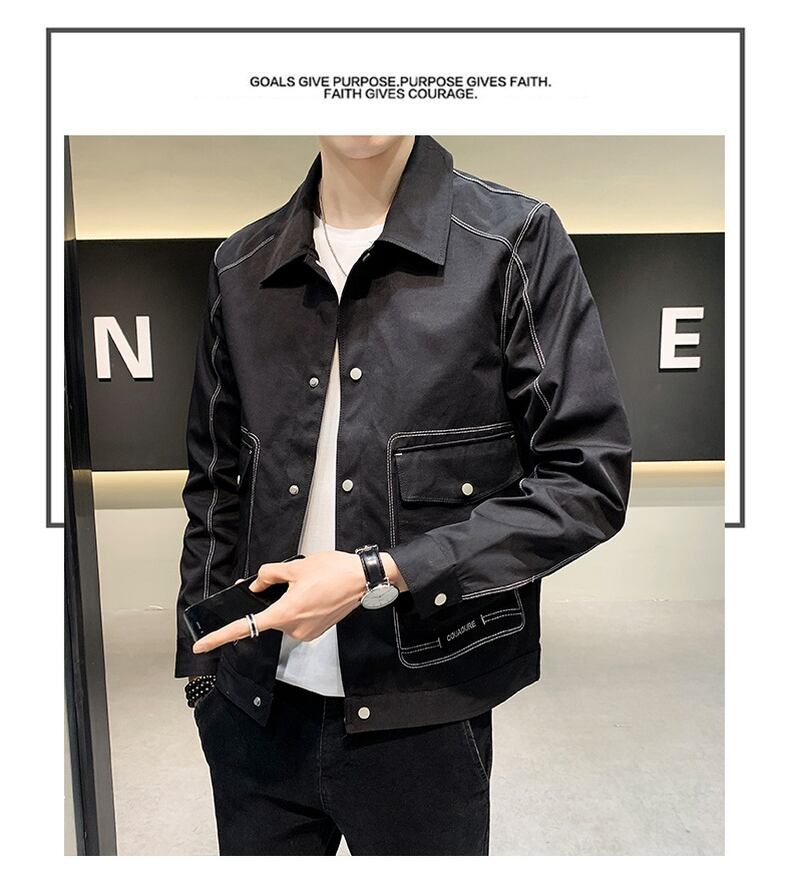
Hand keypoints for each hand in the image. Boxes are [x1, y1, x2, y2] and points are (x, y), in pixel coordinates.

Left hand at [191, 550, 405, 654]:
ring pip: (284, 616)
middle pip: (269, 615)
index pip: (245, 627)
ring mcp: (307, 632)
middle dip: (272, 600)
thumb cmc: (334, 571)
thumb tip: (256, 585)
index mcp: (285, 613)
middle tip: (290, 581)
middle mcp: (294, 628)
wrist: (363, 579)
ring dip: (288, 602)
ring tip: (310, 584)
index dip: (219, 637)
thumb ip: (269, 575)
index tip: (202, 645)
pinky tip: (314, 593)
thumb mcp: (296, 566)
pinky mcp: (316, 630)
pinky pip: (298, 619)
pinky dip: (300, 607)